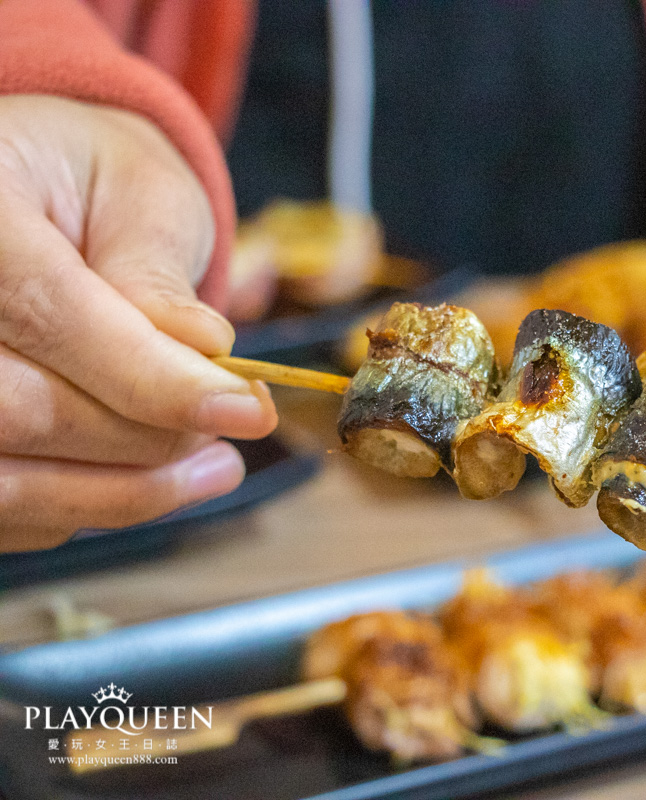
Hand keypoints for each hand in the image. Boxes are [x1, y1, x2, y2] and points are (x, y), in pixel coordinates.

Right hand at [0, 95, 276, 551]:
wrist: (33, 191)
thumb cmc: (92, 185)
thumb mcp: (141, 194)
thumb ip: (156, 274)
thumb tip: (199, 351)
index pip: (51, 316)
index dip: (154, 380)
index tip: (248, 410)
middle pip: (16, 412)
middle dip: (143, 440)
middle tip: (233, 430)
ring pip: (2, 479)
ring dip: (118, 493)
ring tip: (213, 470)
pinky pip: (0, 505)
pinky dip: (79, 508)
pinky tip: (145, 480)